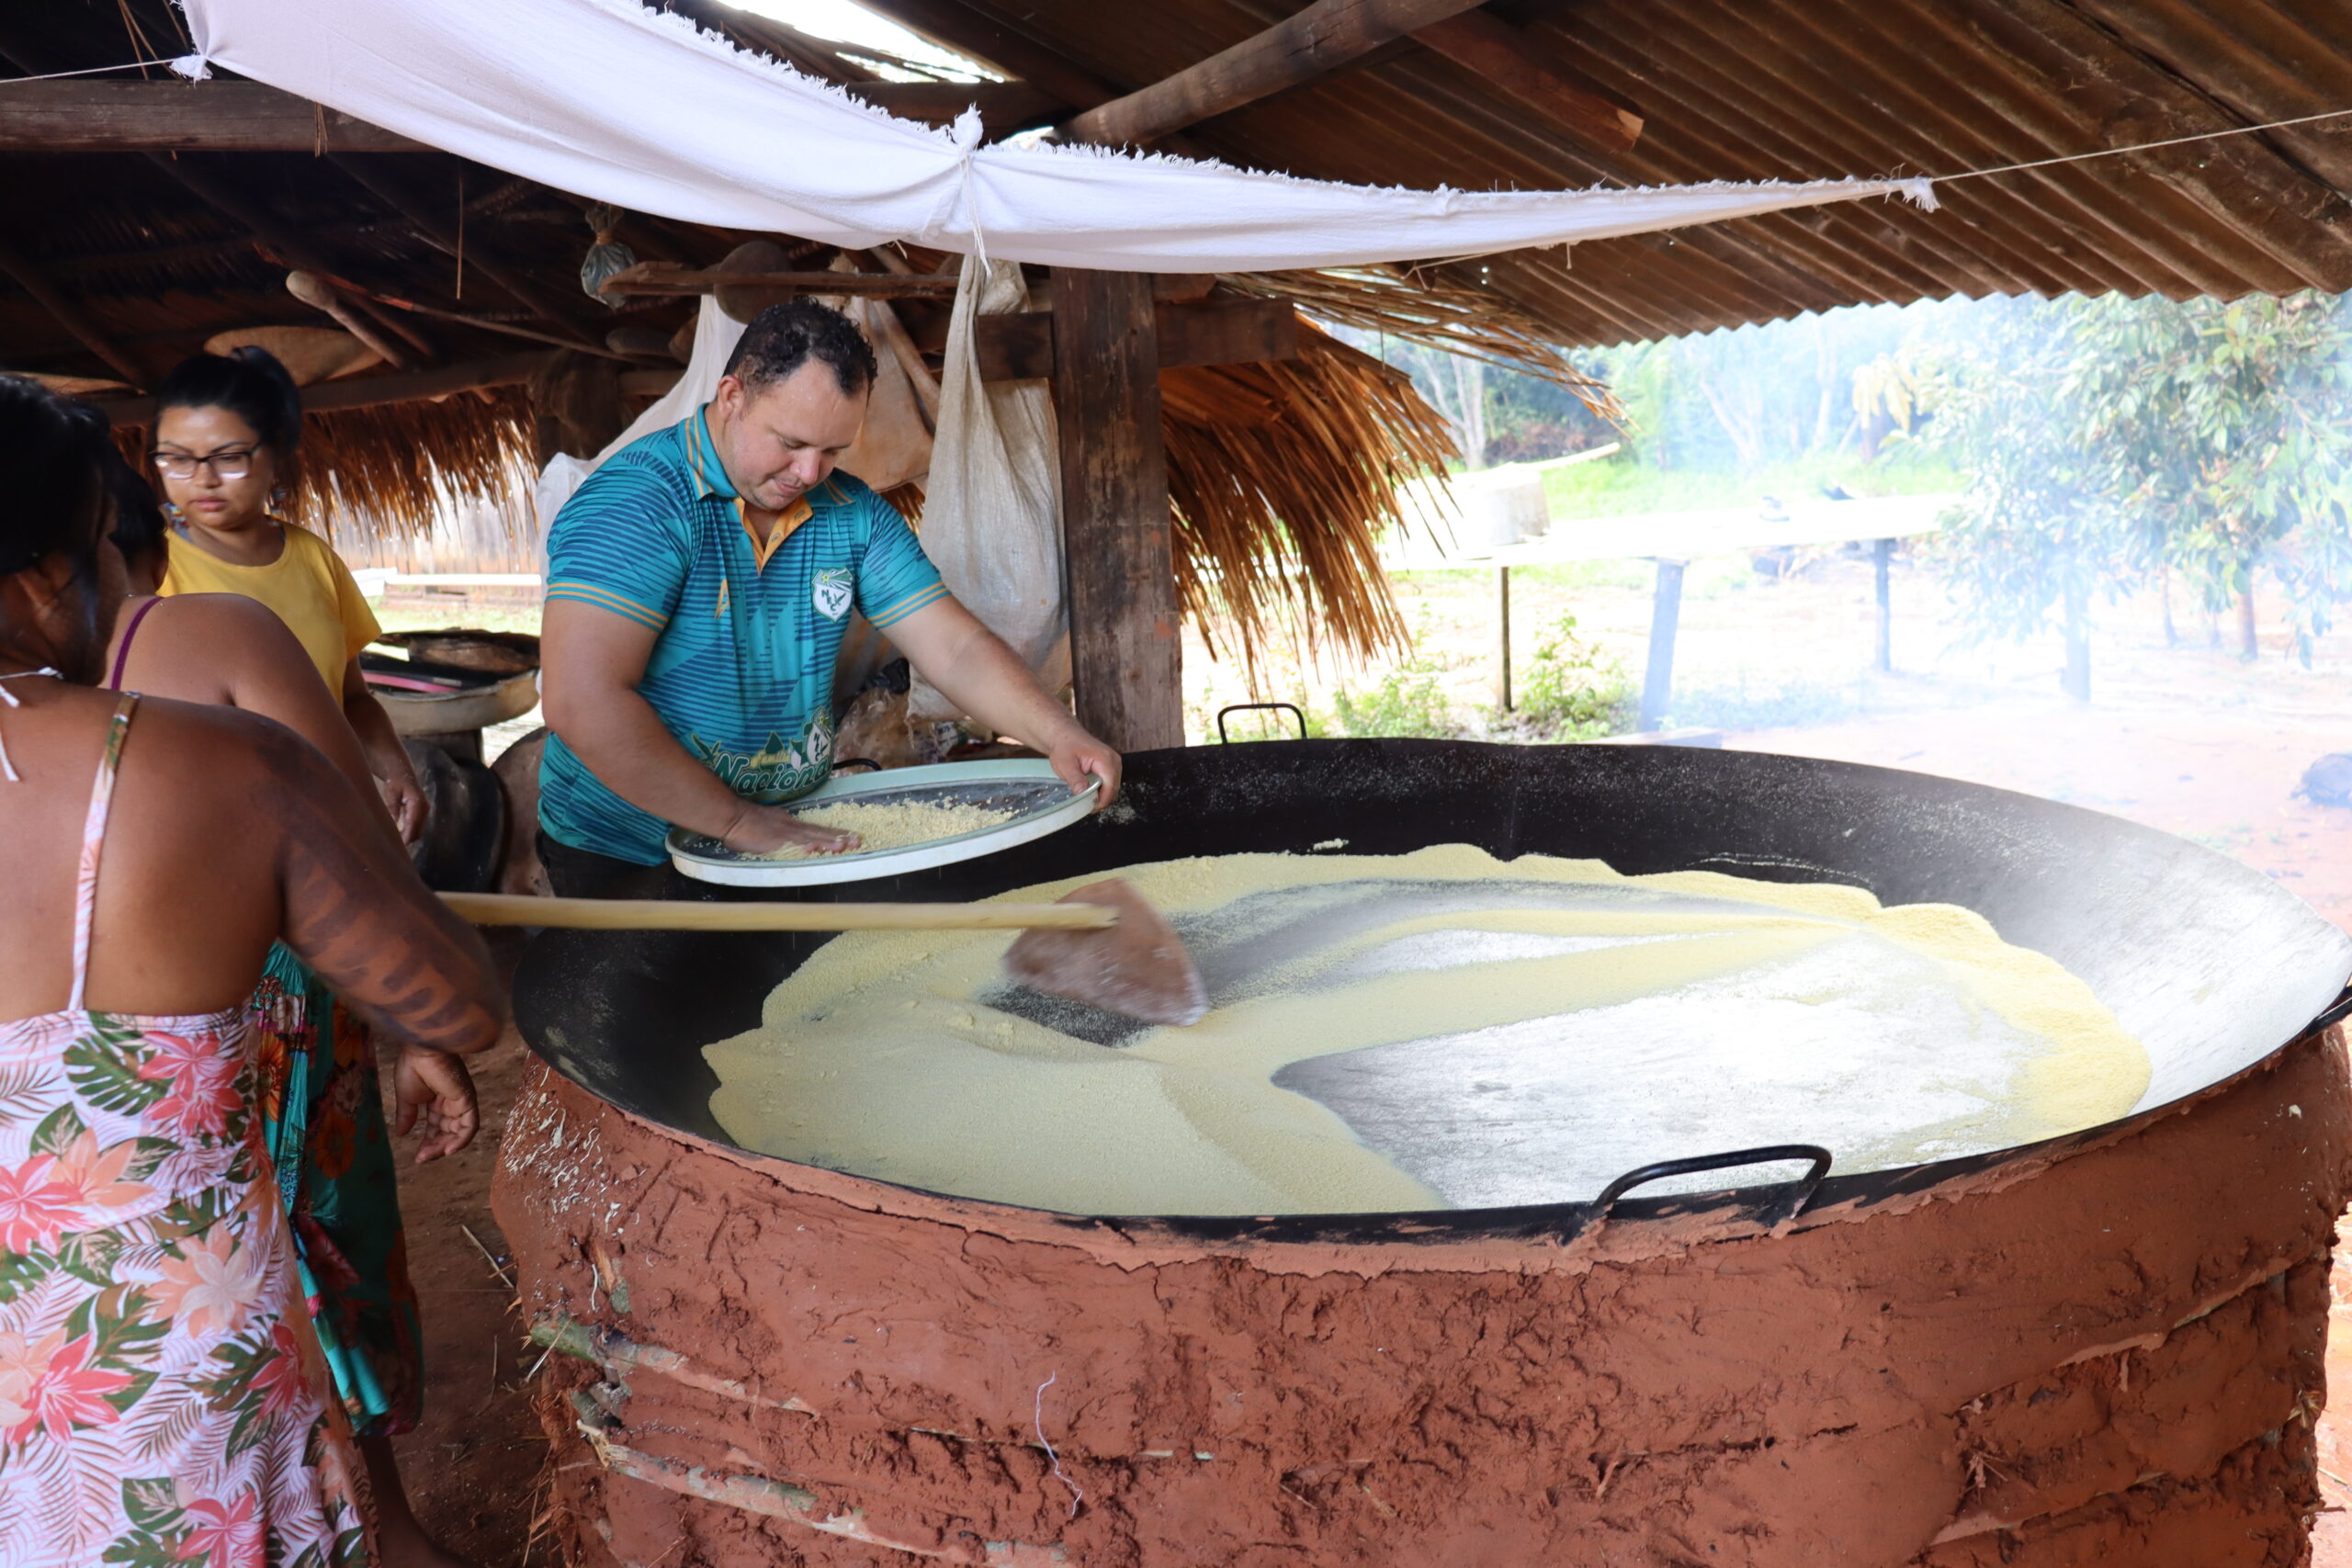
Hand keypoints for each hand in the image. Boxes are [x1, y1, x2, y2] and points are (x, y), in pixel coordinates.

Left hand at [376, 771, 427, 845]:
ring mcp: (424, 811)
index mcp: (418, 803)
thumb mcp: (391, 793)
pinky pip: (417, 826)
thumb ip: (393, 807)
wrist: (402, 773)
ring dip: (408, 837)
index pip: (413, 825)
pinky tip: (399, 835)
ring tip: (395, 843)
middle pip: (418, 830)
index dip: (406, 836)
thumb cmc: (395, 782)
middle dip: (407, 839)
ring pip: (418, 830)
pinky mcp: (421, 813)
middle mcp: (424, 809)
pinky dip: (409, 832)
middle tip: (393, 847)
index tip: (398, 846)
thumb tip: (393, 823)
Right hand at [393, 1044, 478, 1163]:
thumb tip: (401, 1134)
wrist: (420, 1050)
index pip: (436, 1128)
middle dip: (436, 1148)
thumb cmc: (412, 1067)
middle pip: (448, 1133)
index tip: (417, 1157)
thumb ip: (406, 1116)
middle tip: (422, 1159)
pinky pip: (470, 1125)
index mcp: (437, 1101)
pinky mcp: (467, 1100)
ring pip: (459, 1132)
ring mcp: (461, 1101)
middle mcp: (451, 1103)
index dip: (428, 1143)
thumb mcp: (406, 1097)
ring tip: (430, 1156)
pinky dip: (462, 1139)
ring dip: (446, 1147)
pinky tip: (448, 1150)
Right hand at [720, 802, 860, 856]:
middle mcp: (792, 827)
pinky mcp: (774, 840)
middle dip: (839, 837)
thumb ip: (781, 834)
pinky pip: (792, 844)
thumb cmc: (745, 823)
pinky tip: (814, 849)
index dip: (833, 834)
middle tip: (858, 840)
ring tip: (845, 845)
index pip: (816, 830)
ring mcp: (784, 833)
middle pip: (819, 832)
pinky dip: (804, 846)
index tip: (849, 837)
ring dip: (828, 842)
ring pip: (810, 837)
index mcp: (790, 825)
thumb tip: (795, 841)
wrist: (731, 816)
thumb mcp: (769, 826)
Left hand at [1047, 730, 1121, 809]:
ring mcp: (1114, 762)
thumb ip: (1075, 779)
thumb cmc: (1065, 747)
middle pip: (1114, 788)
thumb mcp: (1065, 765)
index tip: (1089, 808)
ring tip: (1087, 799)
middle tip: (1086, 806)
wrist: (1066, 736)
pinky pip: (1111, 783)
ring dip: (1102, 795)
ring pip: (1114, 787)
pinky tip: (1091, 791)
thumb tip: (1082, 793)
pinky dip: (1102, 790)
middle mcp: (1113, 760)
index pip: (1110, 786)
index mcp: (1104, 759)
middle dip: (1101, 800)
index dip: (1101, 800)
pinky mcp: (1111, 765)